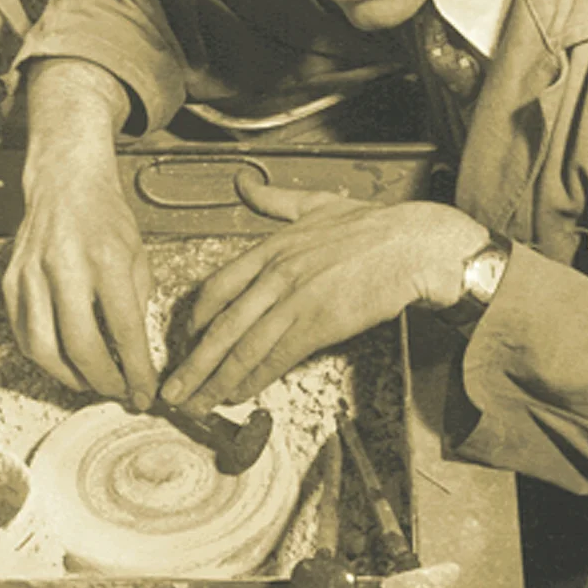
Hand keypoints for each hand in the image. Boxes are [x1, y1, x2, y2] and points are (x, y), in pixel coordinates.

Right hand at [3, 138, 156, 403]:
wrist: (65, 183)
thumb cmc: (106, 220)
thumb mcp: (137, 257)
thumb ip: (135, 307)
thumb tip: (134, 357)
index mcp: (106, 260)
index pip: (124, 330)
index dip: (136, 371)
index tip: (145, 393)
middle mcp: (64, 267)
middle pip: (81, 346)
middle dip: (104, 381)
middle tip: (119, 394)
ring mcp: (31, 275)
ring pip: (45, 349)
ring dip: (71, 377)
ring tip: (92, 383)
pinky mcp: (10, 282)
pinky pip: (24, 335)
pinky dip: (45, 359)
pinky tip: (65, 362)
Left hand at [160, 175, 488, 412]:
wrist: (414, 244)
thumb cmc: (375, 226)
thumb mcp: (317, 203)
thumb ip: (276, 200)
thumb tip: (245, 185)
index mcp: (272, 247)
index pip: (217, 288)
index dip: (196, 320)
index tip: (185, 340)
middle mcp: (275, 274)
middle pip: (221, 326)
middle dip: (193, 363)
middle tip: (173, 389)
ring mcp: (295, 299)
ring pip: (242, 346)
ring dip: (214, 380)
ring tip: (195, 403)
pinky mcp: (318, 322)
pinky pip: (276, 356)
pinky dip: (253, 378)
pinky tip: (237, 394)